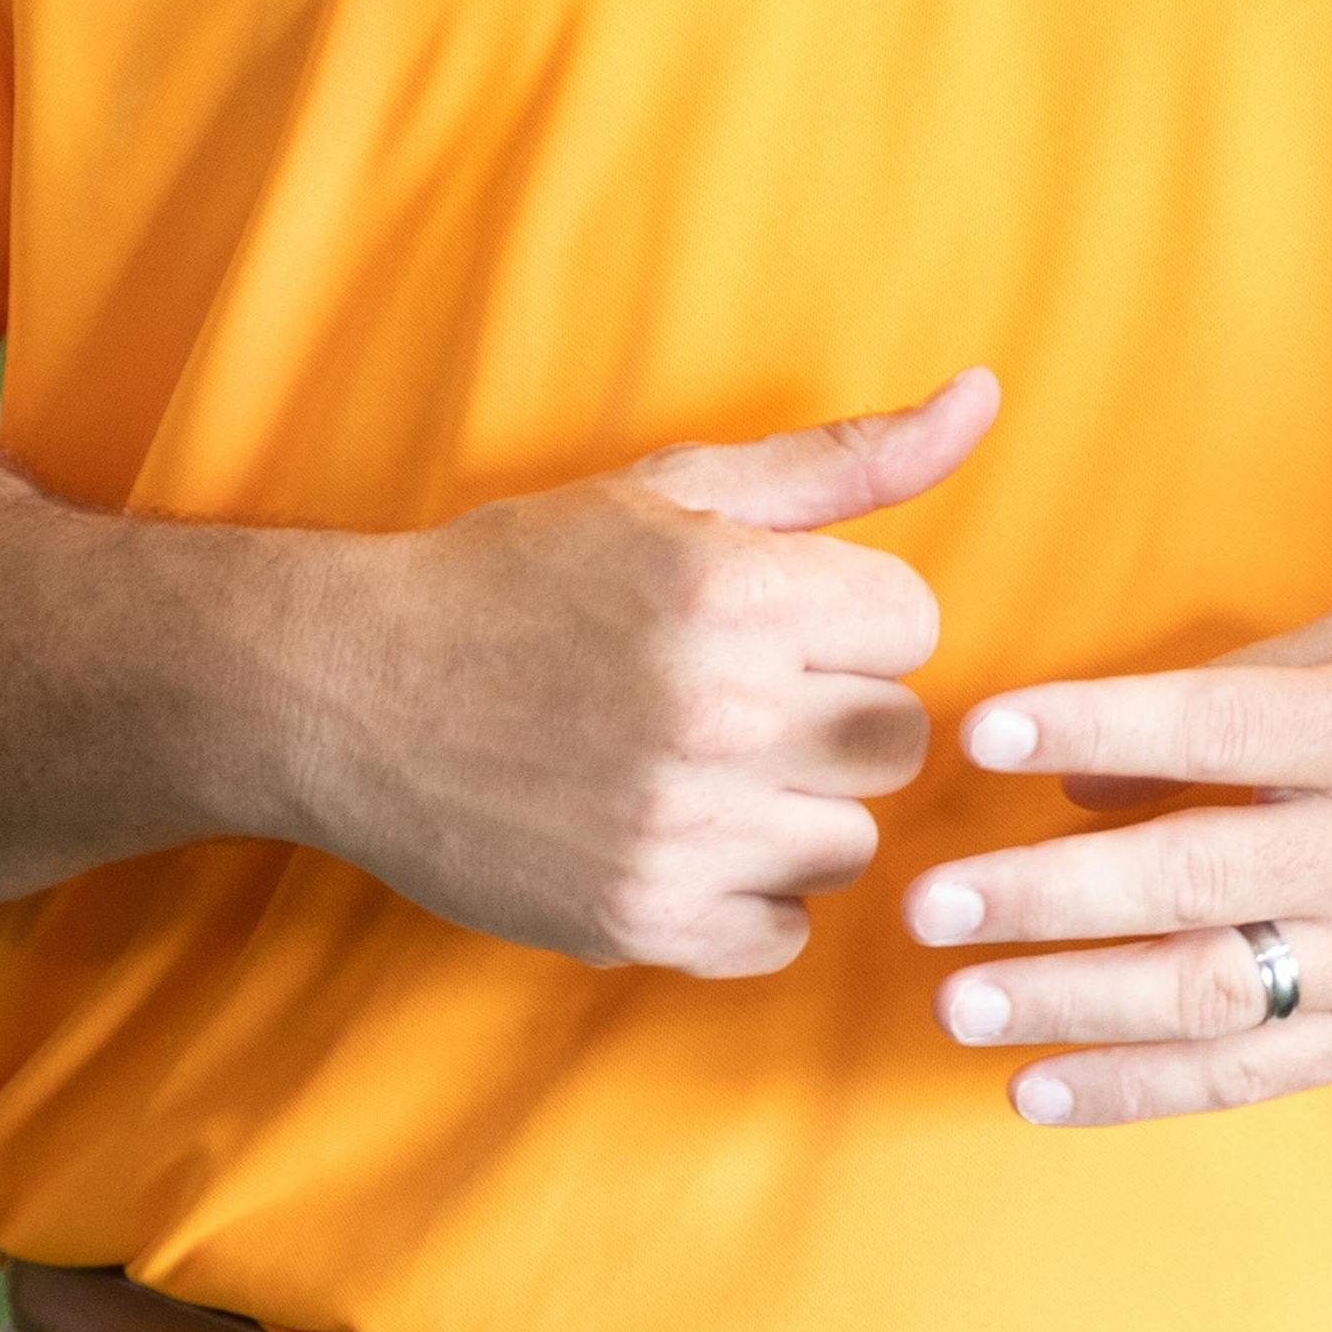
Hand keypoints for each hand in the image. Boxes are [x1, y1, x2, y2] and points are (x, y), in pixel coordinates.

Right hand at [279, 380, 996, 974]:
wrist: (347, 690)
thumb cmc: (525, 577)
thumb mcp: (678, 491)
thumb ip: (846, 459)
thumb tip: (984, 396)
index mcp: (736, 592)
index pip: (915, 623)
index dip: (846, 617)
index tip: (770, 620)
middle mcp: (718, 712)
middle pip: (898, 739)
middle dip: (834, 715)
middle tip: (737, 699)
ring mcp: (680, 828)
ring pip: (852, 843)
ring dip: (795, 812)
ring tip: (700, 769)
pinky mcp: (640, 921)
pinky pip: (784, 935)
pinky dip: (744, 901)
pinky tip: (675, 840)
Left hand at [901, 608, 1331, 1126]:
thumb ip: (1250, 683)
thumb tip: (1089, 768)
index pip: (1220, 722)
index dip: (1099, 724)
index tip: (989, 730)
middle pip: (1192, 873)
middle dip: (1048, 894)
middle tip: (930, 903)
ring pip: (1207, 989)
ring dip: (1070, 1001)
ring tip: (961, 1002)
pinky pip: (1245, 1076)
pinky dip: (1135, 1089)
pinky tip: (1039, 1089)